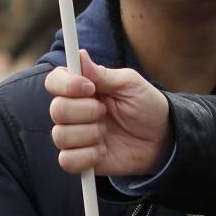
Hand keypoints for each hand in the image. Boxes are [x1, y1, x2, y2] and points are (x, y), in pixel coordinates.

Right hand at [45, 50, 171, 175]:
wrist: (161, 139)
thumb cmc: (146, 106)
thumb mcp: (130, 84)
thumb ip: (103, 74)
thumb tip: (80, 54)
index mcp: (81, 88)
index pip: (54, 81)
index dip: (66, 85)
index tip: (89, 88)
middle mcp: (72, 110)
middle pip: (56, 110)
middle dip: (85, 111)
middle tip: (105, 111)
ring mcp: (74, 136)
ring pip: (60, 136)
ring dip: (89, 134)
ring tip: (106, 132)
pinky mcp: (79, 159)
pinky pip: (67, 160)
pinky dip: (87, 156)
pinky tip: (103, 150)